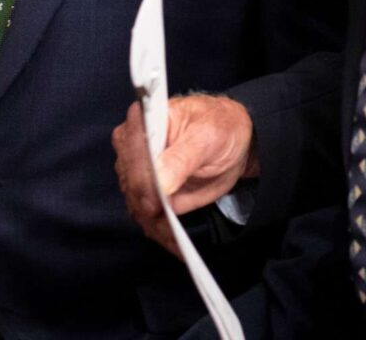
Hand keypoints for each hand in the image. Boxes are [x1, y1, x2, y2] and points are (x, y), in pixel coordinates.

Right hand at [112, 93, 257, 257]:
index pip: (133, 154)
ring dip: (158, 227)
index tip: (156, 203)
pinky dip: (163, 234)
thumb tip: (159, 182)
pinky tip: (178, 245)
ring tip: (179, 242)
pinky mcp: (150, 195)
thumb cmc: (219, 126)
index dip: (142, 180)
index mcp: (142, 120)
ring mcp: (138, 173)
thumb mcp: (207, 135)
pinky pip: (150, 219)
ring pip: (139, 206)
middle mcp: (132, 147)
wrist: (233, 141)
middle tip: (172, 230)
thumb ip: (182, 157)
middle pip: (133, 185)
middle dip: (150, 210)